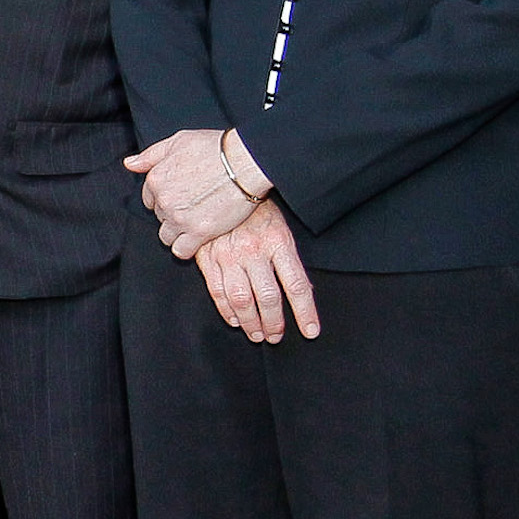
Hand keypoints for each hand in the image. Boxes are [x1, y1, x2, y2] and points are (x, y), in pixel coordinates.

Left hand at [126, 128, 257, 255]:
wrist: (246, 161)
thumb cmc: (216, 148)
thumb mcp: (179, 141)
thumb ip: (151, 155)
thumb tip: (129, 164)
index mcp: (156, 179)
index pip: (150, 199)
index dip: (165, 198)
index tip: (182, 196)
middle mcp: (164, 200)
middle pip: (160, 217)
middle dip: (173, 214)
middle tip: (194, 206)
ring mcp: (180, 218)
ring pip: (167, 236)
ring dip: (178, 232)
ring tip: (197, 222)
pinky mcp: (199, 232)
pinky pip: (181, 251)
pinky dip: (187, 248)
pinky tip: (198, 238)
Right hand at [197, 197, 321, 343]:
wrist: (223, 181)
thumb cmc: (257, 206)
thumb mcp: (281, 226)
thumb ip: (289, 259)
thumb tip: (303, 291)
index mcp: (278, 241)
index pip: (296, 285)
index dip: (305, 312)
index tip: (311, 331)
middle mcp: (254, 250)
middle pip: (268, 297)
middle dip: (274, 323)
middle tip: (276, 337)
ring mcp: (229, 254)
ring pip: (241, 299)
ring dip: (251, 322)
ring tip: (257, 334)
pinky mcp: (207, 256)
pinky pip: (217, 290)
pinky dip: (226, 310)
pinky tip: (234, 320)